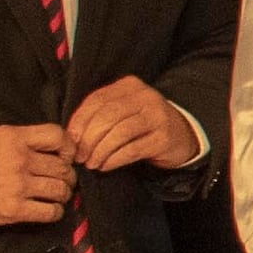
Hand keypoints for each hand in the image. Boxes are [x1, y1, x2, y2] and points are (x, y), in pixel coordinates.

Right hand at [0, 124, 78, 227]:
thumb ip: (19, 137)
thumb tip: (45, 145)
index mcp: (15, 138)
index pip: (55, 136)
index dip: (67, 147)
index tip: (66, 155)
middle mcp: (20, 160)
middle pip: (61, 167)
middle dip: (67, 175)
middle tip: (65, 179)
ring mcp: (18, 186)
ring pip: (59, 190)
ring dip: (63, 193)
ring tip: (59, 194)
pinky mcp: (15, 209)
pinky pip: (49, 212)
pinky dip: (55, 212)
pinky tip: (51, 209)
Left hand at [63, 75, 195, 173]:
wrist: (182, 135)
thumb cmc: (143, 125)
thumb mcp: (123, 111)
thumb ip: (100, 115)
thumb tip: (72, 135)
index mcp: (129, 85)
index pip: (96, 100)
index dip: (79, 121)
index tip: (71, 141)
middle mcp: (145, 96)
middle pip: (107, 116)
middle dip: (88, 139)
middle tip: (80, 157)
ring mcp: (157, 116)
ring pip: (119, 133)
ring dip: (100, 151)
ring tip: (91, 163)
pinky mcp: (163, 138)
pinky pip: (132, 149)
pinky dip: (114, 160)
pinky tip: (105, 166)